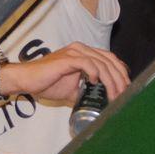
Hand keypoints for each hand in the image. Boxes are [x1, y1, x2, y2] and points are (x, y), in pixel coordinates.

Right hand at [2, 43, 130, 105]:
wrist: (26, 80)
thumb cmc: (46, 83)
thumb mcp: (72, 90)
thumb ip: (86, 91)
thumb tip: (99, 104)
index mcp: (84, 53)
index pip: (109, 59)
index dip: (120, 72)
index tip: (127, 86)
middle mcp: (81, 49)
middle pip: (109, 60)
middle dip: (120, 78)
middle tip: (124, 94)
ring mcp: (74, 52)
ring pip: (101, 63)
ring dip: (111, 80)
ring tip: (114, 94)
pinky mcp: (67, 58)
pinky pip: (87, 63)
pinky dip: (95, 73)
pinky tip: (96, 83)